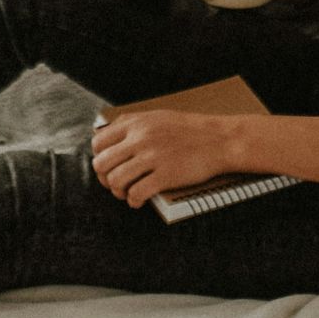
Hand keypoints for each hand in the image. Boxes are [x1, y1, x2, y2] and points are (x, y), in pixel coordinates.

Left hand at [90, 110, 236, 207]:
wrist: (219, 140)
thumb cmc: (189, 130)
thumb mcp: (157, 117)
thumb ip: (131, 123)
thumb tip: (105, 133)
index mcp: (136, 123)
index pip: (98, 142)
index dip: (100, 158)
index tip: (109, 167)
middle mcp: (141, 138)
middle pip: (102, 164)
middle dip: (105, 178)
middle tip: (116, 183)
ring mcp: (153, 157)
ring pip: (115, 180)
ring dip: (118, 192)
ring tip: (127, 193)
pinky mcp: (165, 175)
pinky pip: (136, 193)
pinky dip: (134, 201)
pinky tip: (139, 200)